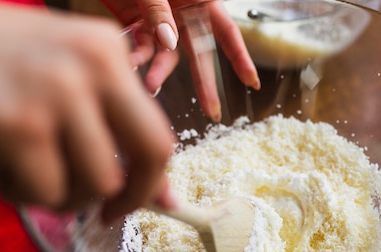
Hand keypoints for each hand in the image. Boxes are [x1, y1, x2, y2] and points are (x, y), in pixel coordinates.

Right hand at [0, 2, 174, 221]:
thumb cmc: (0, 63)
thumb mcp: (67, 75)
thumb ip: (115, 125)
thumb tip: (164, 196)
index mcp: (108, 50)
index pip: (159, 133)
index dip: (154, 181)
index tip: (148, 204)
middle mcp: (93, 66)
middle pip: (147, 158)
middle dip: (129, 198)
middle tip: (103, 214)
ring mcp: (57, 93)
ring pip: (95, 185)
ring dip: (65, 196)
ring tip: (32, 173)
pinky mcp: (17, 124)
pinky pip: (45, 192)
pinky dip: (24, 194)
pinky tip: (1, 166)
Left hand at [103, 0, 259, 120]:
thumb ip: (160, 9)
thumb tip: (169, 43)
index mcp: (202, 0)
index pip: (227, 33)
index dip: (240, 58)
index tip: (251, 82)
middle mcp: (185, 13)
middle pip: (200, 54)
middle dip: (205, 84)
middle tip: (212, 111)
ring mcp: (162, 21)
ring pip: (167, 56)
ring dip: (159, 72)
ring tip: (151, 87)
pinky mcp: (138, 23)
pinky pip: (141, 46)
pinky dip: (135, 54)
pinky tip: (129, 60)